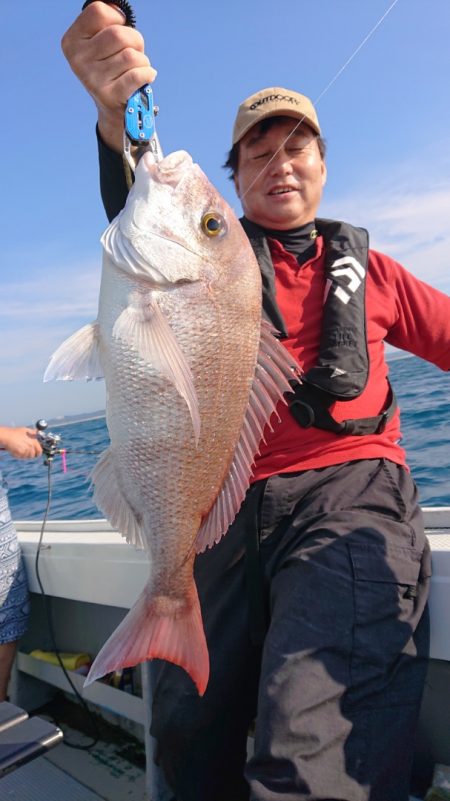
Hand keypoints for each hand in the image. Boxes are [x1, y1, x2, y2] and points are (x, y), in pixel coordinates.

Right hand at [0, 427, 42, 458]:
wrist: (6, 436)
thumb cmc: (15, 432)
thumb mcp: (25, 430)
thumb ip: (33, 432)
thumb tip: (37, 432)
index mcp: (33, 442)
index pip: (40, 451)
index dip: (39, 453)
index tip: (37, 454)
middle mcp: (30, 447)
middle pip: (33, 455)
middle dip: (31, 454)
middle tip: (27, 452)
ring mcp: (25, 451)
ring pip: (27, 457)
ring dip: (26, 455)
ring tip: (22, 450)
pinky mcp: (19, 454)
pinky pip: (22, 457)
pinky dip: (20, 456)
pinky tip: (18, 451)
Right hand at [61, 1, 156, 152]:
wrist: (114, 109)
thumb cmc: (112, 68)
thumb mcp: (102, 43)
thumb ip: (107, 23)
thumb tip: (118, 7)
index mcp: (72, 41)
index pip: (99, 11)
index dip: (117, 18)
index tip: (119, 29)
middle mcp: (77, 60)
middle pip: (118, 34)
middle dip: (135, 40)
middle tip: (133, 52)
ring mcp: (92, 79)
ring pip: (131, 55)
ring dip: (142, 60)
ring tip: (134, 69)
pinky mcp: (109, 96)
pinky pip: (138, 74)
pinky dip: (147, 73)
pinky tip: (145, 77)